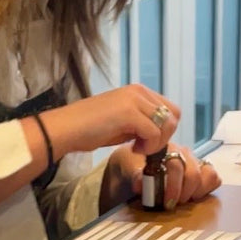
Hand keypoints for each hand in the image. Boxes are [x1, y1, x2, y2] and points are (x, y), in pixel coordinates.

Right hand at [41, 84, 179, 158]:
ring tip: (138, 148)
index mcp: (138, 92)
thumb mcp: (123, 123)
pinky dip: (148, 146)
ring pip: (167, 124)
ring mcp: (134, 100)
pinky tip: (133, 148)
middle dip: (164, 137)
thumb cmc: (89, 130)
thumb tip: (158, 135)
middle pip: (174, 115)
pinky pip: (154, 132)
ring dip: (156, 142)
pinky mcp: (128, 112)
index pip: (171, 109)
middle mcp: (139, 91)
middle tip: (145, 147)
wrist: (66, 129)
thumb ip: (142, 123)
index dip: (164, 130)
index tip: (147, 142)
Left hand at [102, 143, 221, 211]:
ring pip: (207, 173)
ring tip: (183, 201)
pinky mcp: (199, 174)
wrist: (126, 174)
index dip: (173, 186)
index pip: (176, 165)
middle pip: (193, 172)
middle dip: (184, 192)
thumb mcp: (124, 170)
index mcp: (163, 149)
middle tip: (172, 205)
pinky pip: (212, 177)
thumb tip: (142, 183)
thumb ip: (133, 175)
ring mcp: (191, 162)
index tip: (166, 203)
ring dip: (196, 191)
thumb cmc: (126, 170)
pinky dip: (207, 188)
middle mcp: (180, 153)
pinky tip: (194, 197)